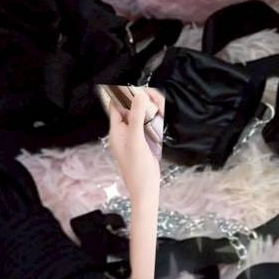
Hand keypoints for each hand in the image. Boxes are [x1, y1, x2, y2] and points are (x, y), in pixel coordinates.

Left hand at [101, 86, 163, 204]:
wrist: (147, 190)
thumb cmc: (138, 169)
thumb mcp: (136, 141)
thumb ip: (136, 118)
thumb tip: (139, 95)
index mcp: (116, 131)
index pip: (116, 106)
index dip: (125, 95)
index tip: (139, 88)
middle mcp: (125, 132)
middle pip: (131, 108)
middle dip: (143, 101)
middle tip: (156, 99)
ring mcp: (136, 136)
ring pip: (142, 115)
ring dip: (151, 109)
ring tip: (161, 108)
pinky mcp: (146, 142)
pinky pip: (149, 125)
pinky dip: (156, 119)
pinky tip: (162, 117)